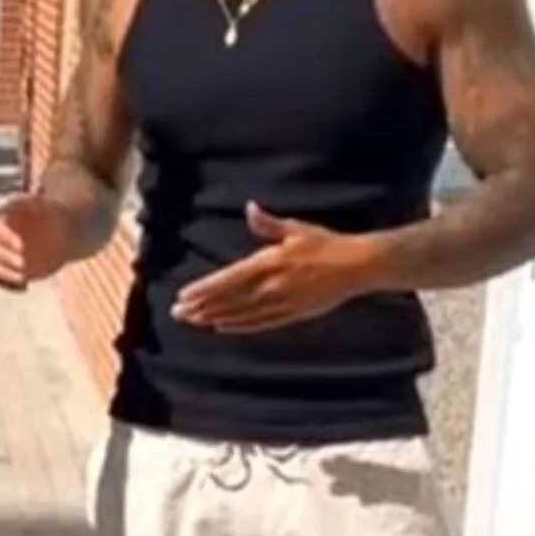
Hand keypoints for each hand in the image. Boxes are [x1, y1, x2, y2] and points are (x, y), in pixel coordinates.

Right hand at [0, 194, 74, 290]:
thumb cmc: (55, 216)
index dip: (4, 237)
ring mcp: (4, 254)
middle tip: (23, 262)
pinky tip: (25, 287)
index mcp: (6, 218)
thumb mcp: (50, 206)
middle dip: (3, 256)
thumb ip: (41, 202)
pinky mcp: (11, 269)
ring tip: (23, 275)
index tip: (20, 246)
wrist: (62, 233)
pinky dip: (9, 285)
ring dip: (4, 272)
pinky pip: (1, 280)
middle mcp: (0, 237)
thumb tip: (39, 190)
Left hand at [171, 202, 383, 332]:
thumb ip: (268, 224)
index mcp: (268, 263)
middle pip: (228, 300)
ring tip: (193, 321)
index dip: (204, 289)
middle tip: (177, 313)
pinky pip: (260, 323)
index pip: (228, 279)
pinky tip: (222, 327)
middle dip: (201, 307)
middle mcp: (271, 287)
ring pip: (240, 314)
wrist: (357, 266)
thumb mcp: (296, 229)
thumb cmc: (326, 244)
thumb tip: (250, 208)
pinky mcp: (292, 314)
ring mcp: (281, 303)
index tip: (184, 296)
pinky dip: (239, 326)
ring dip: (215, 317)